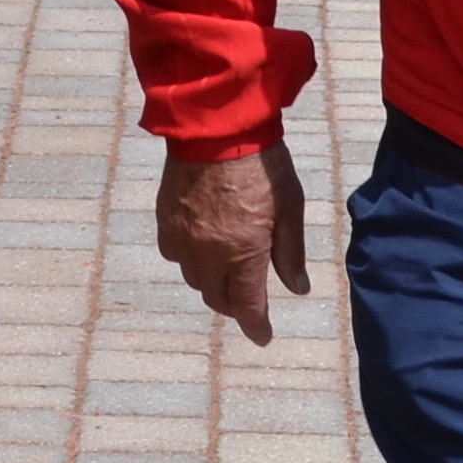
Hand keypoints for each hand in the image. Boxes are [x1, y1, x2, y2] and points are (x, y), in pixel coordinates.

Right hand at [155, 142, 309, 344]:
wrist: (217, 126)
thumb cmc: (261, 164)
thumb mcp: (289, 208)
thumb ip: (290, 253)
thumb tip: (296, 287)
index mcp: (241, 254)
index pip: (246, 307)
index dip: (256, 326)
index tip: (263, 336)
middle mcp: (207, 253)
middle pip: (217, 298)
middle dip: (234, 306)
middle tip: (249, 301)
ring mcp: (182, 237)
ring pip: (193, 279)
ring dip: (211, 283)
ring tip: (226, 272)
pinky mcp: (165, 218)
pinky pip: (173, 253)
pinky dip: (188, 259)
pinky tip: (200, 247)